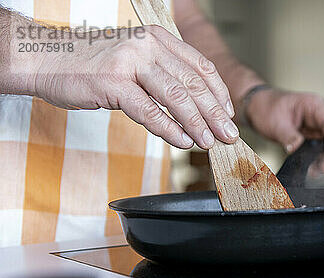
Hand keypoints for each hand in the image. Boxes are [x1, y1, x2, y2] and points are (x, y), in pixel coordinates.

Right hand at [26, 25, 237, 148]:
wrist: (44, 59)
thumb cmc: (90, 65)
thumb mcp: (134, 61)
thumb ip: (162, 75)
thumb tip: (193, 107)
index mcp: (157, 38)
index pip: (200, 66)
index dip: (220, 93)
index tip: (229, 114)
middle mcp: (147, 45)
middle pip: (193, 84)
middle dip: (215, 114)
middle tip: (228, 136)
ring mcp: (130, 62)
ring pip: (176, 97)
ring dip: (198, 124)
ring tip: (209, 143)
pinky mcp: (112, 83)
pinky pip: (149, 111)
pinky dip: (170, 129)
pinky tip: (183, 142)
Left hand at [246, 89, 323, 173]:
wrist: (257, 108)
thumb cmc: (267, 108)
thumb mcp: (275, 123)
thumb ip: (288, 136)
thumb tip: (297, 148)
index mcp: (313, 106)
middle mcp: (319, 116)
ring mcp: (316, 127)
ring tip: (318, 171)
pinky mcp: (312, 137)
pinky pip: (321, 150)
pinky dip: (319, 160)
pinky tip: (313, 170)